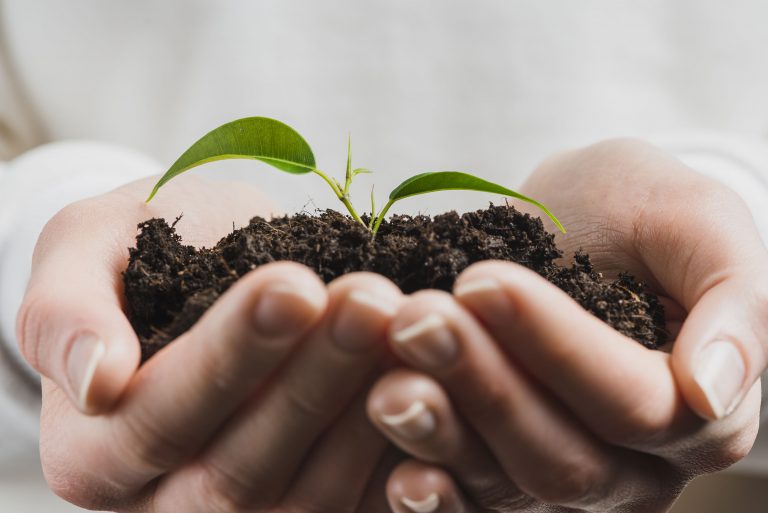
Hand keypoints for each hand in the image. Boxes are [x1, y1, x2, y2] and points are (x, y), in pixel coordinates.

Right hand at [18, 175, 403, 511]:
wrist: (209, 264)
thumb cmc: (142, 249)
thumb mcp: (84, 251)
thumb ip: (64, 313)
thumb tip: (94, 379)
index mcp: (94, 452)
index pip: (159, 417)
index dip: (231, 355)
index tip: (293, 284)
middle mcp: (164, 502)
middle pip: (241, 466)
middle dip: (313, 379)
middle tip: (370, 300)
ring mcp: (241, 512)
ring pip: (308, 493)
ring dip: (366, 409)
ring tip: (410, 326)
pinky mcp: (306, 500)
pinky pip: (357, 500)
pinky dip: (402, 449)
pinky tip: (437, 382)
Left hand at [365, 139, 764, 511]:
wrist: (578, 224)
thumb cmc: (638, 210)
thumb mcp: (695, 220)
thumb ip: (734, 298)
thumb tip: (714, 390)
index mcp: (703, 411)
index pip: (633, 402)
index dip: (555, 347)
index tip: (482, 281)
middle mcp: (639, 465)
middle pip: (563, 454)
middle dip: (483, 386)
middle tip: (414, 320)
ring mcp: (572, 482)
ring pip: (510, 483)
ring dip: (442, 435)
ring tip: (384, 383)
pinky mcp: (511, 479)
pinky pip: (475, 504)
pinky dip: (436, 496)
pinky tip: (395, 475)